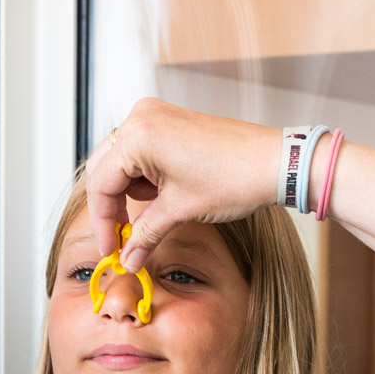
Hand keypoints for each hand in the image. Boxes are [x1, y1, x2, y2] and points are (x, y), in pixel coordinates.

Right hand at [83, 100, 283, 270]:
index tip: (109, 248)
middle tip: (122, 240)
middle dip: (112, 208)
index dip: (102, 222)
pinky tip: (162, 197)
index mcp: (139, 135)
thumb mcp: (181, 211)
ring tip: (151, 217)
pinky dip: (144, 179)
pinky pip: (140, 153)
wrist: (274, 162)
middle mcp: (142, 118)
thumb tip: (127, 257)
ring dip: (128, 194)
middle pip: (104, 170)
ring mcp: (156, 116)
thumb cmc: (237, 176)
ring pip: (120, 162)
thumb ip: (145, 234)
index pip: (100, 183)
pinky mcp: (169, 122)